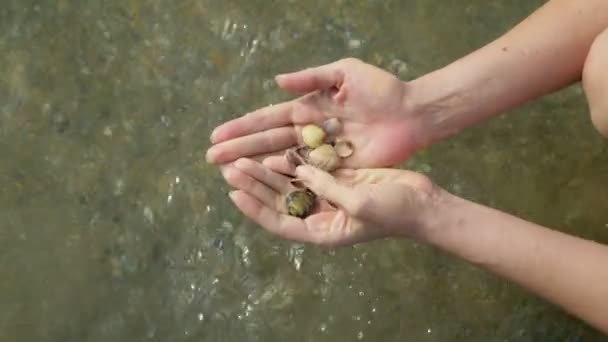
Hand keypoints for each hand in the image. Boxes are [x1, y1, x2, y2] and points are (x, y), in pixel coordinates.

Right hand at [206, 58, 427, 168]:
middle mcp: (310, 132)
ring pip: (281, 160)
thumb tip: (276, 82)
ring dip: (255, 166)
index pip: (269, 119)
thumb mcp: (346, 73)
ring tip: (227, 172)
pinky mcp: (336, 168)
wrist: (413, 113)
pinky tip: (262, 184)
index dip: (243, 127)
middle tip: (211, 158)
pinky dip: (284, 180)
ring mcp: (321, 152)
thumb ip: (312, 77)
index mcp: (309, 108)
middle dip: (240, 149)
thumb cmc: (383, 90)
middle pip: (268, 142)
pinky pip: (306, 175)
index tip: (217, 135)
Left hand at [221, 158, 437, 246]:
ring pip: (289, 185)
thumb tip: (298, 170)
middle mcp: (319, 215)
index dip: (255, 209)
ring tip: (242, 159)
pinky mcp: (337, 179)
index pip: (279, 222)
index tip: (234, 193)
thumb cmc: (394, 211)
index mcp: (321, 230)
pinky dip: (291, 163)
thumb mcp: (359, 203)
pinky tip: (275, 152)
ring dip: (267, 173)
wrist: (422, 202)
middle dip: (255, 186)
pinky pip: (307, 171)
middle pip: (278, 201)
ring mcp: (327, 196)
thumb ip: (328, 188)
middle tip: (230, 168)